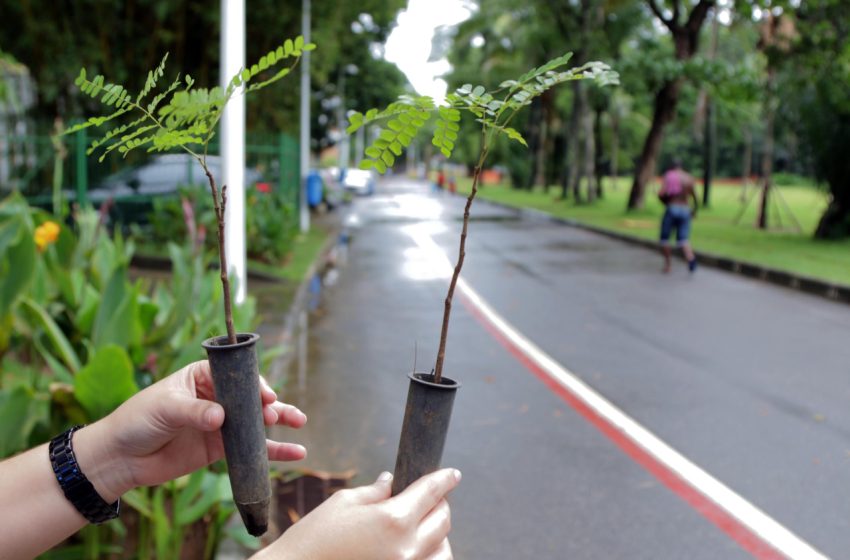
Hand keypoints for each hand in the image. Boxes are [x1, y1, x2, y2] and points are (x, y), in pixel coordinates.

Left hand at [75, 360, 306, 501]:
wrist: (121, 459)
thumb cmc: (136, 422)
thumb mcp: (164, 409)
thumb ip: (194, 411)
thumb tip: (221, 417)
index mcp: (200, 377)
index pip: (233, 375)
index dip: (252, 384)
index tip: (265, 397)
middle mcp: (214, 397)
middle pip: (249, 396)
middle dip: (269, 403)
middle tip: (279, 413)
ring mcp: (219, 423)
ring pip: (255, 420)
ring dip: (278, 421)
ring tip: (299, 422)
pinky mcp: (220, 448)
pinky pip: (250, 447)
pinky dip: (271, 450)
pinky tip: (294, 452)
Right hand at [256, 469, 460, 559]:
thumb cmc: (313, 538)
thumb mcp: (342, 504)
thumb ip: (374, 492)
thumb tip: (391, 481)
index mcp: (393, 520)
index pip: (431, 492)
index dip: (445, 479)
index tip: (453, 474)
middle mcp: (407, 549)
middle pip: (442, 520)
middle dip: (440, 504)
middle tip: (431, 497)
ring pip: (444, 550)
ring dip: (438, 534)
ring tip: (424, 526)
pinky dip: (431, 556)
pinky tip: (418, 548)